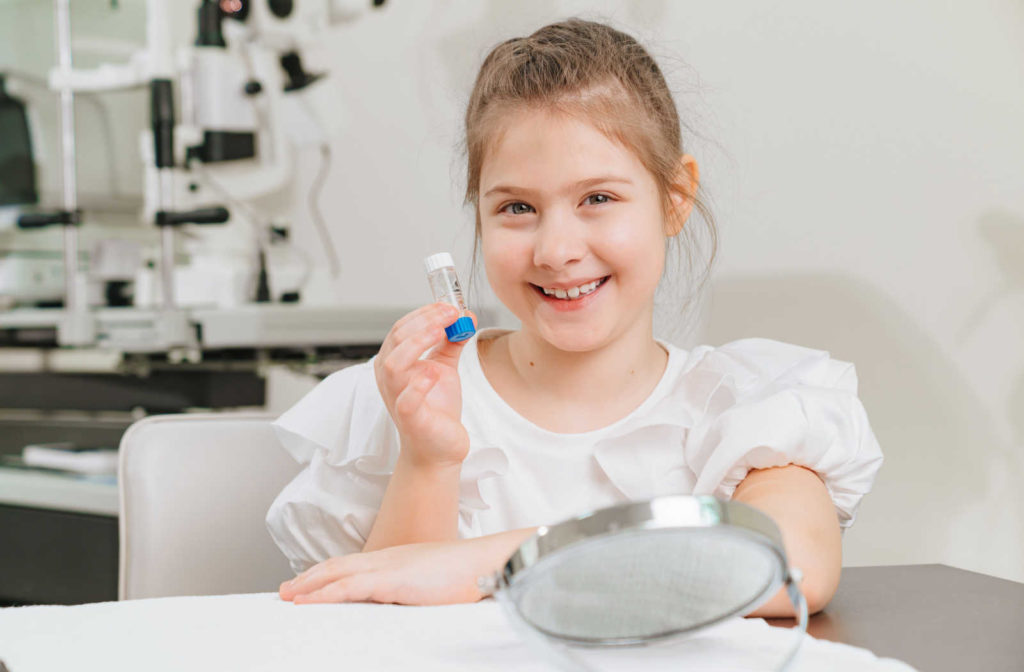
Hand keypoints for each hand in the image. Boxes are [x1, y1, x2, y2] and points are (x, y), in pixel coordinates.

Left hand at [279, 540, 486, 605]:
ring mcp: (387, 567)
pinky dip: (323, 594)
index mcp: (397, 559)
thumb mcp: (435, 582)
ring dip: (308, 585)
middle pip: (337, 565)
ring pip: (336, 574)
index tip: (310, 582)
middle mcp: (387, 558)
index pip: (353, 564)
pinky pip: (348, 588)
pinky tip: (307, 602)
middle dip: (309, 578)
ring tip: (286, 596)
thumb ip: (416, 590)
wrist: (486, 562)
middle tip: (285, 590)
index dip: (328, 572)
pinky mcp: (390, 580)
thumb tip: (406, 603)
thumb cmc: (470, 574)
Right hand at [374, 303, 476, 467]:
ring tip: (442, 331)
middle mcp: (389, 377)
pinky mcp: (409, 419)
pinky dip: (419, 384)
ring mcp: (396, 397)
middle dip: (425, 321)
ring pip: (394, 364)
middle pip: (397, 339)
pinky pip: (406, 400)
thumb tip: (466, 316)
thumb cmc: (435, 407)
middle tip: (451, 312)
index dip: (425, 313)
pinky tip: (435, 372)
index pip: (402, 328)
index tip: (450, 305)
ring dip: (418, 342)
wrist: (438, 447)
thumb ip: (452, 342)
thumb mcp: (444, 367)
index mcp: (394, 360)